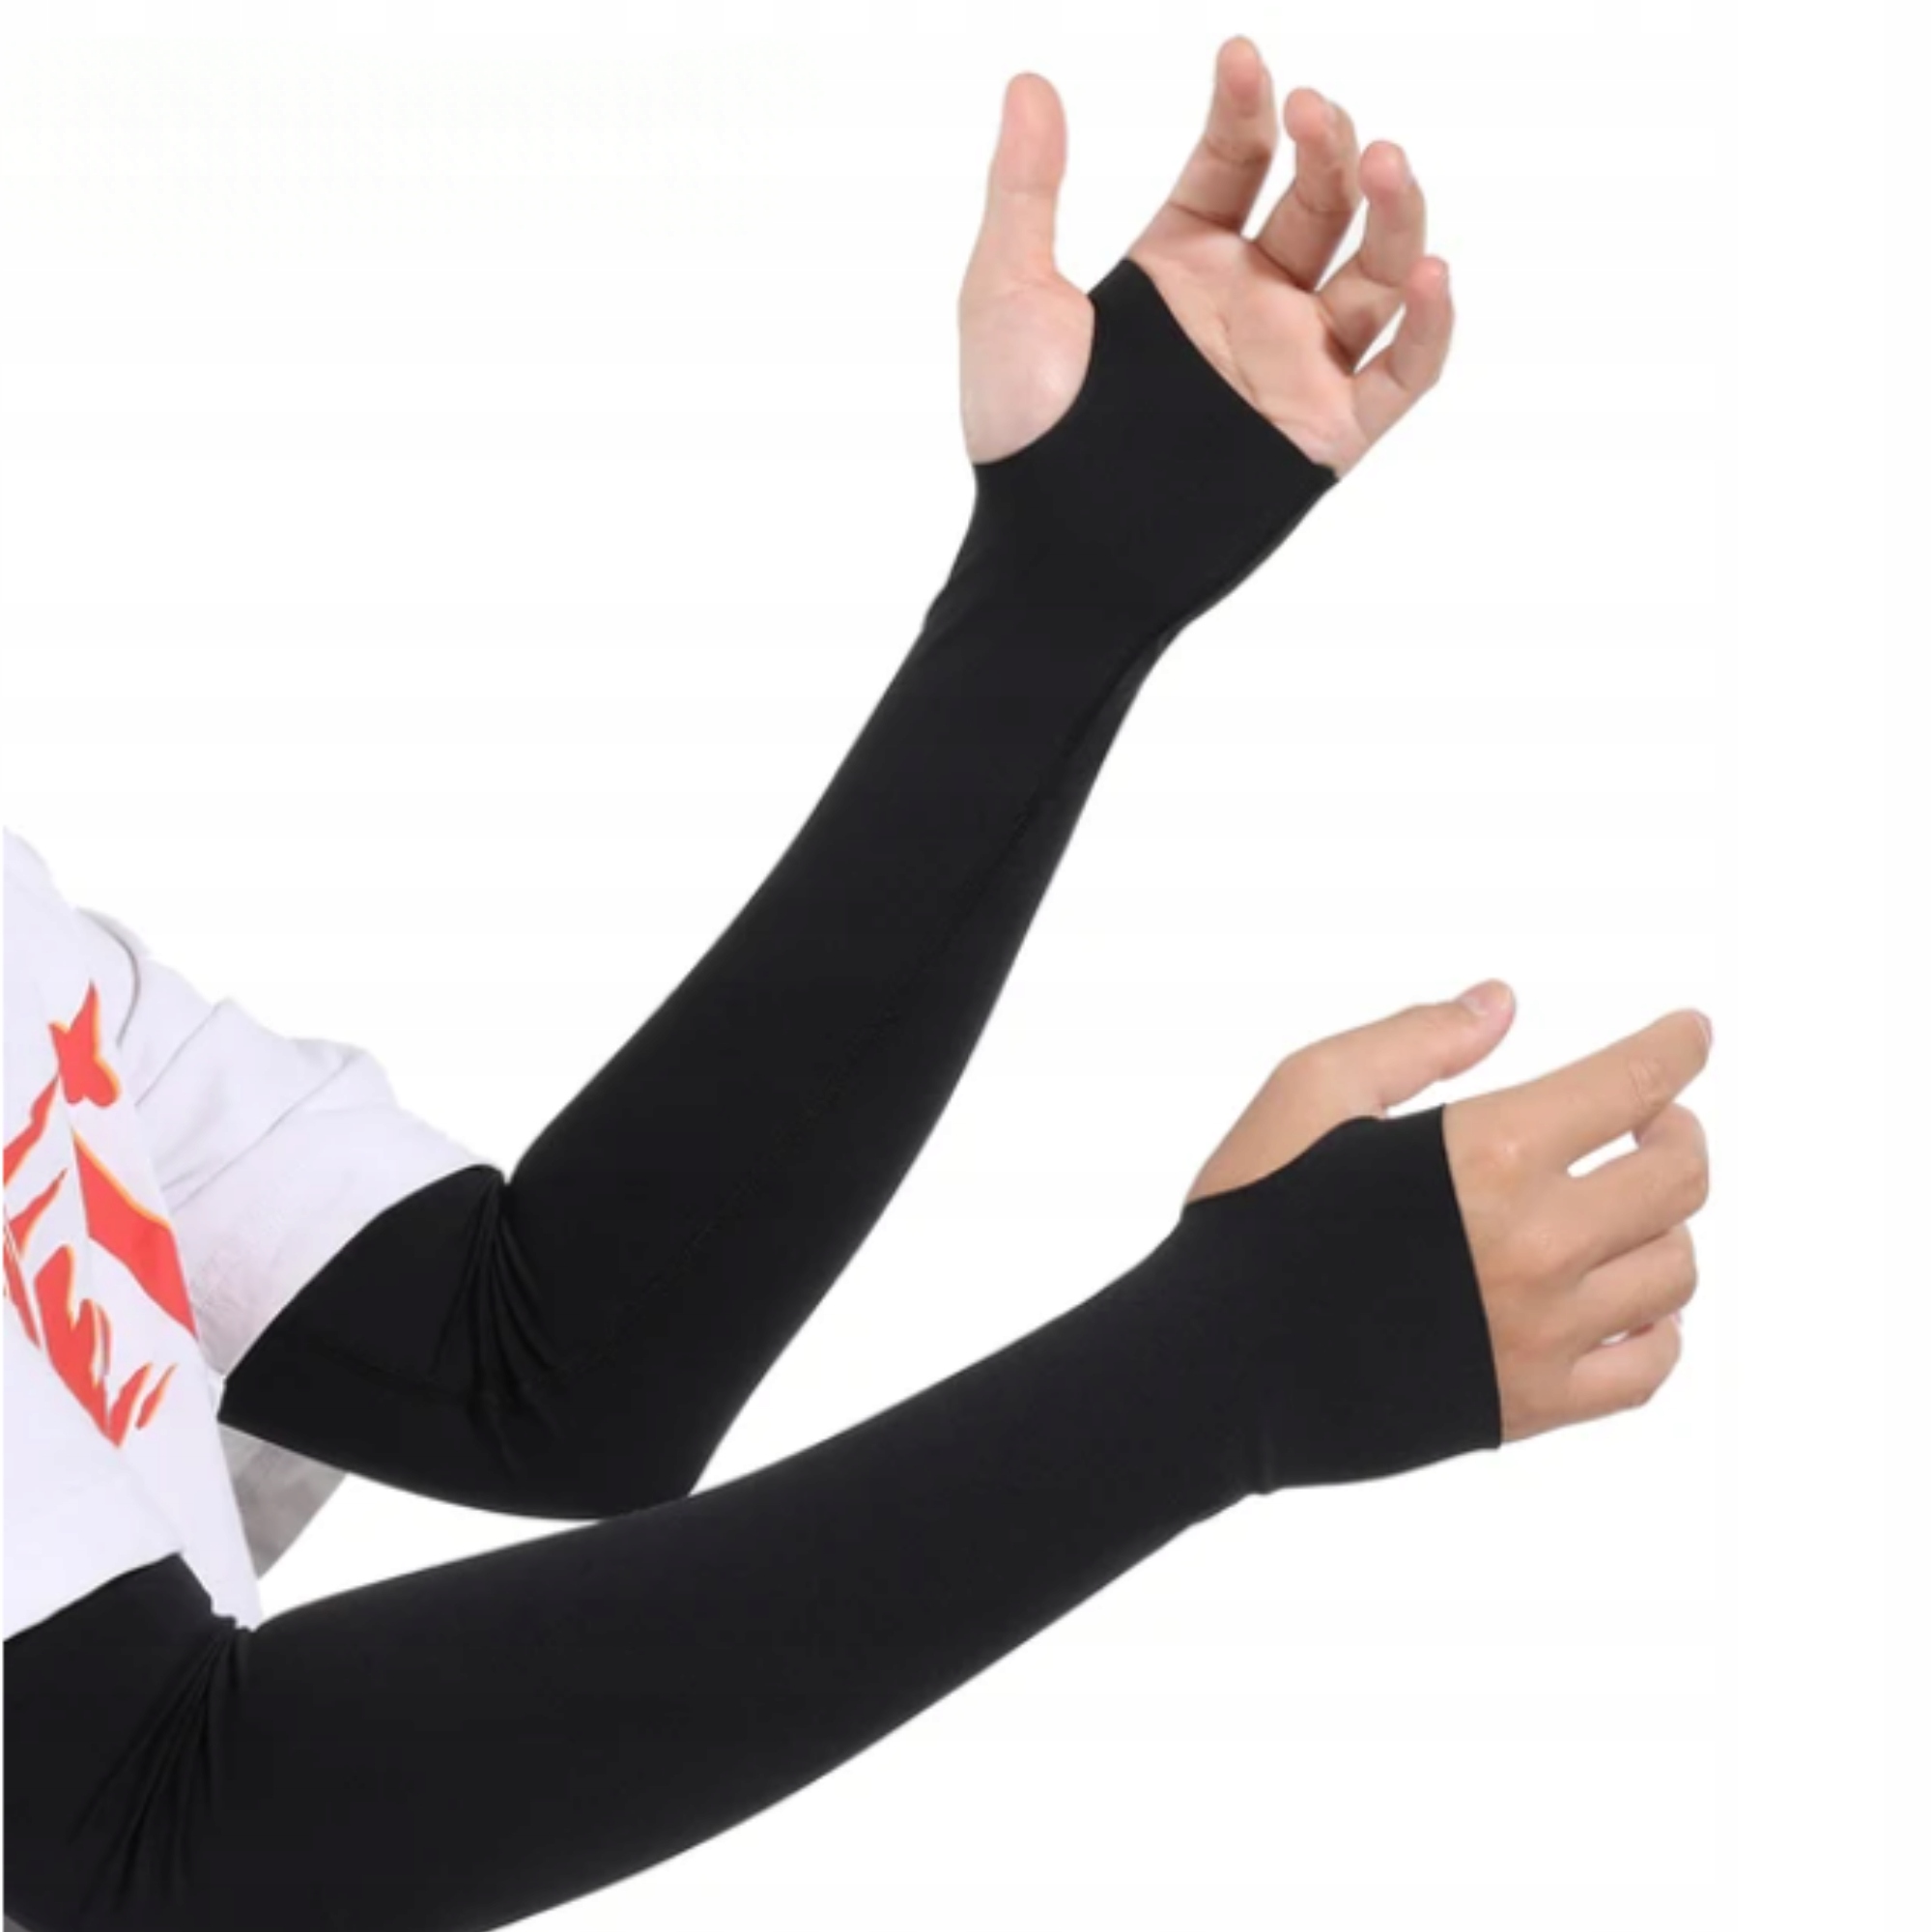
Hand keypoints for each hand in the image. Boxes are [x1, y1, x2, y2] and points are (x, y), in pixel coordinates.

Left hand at [959, 37, 1451, 473]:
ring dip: (1393, 215)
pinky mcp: (1325, 433)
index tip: (1242, 58)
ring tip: (1386, 162)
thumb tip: (1029, 83)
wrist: (1054, 552)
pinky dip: (1428, 327)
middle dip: (1329, 150)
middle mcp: (1250, 306)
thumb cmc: (1022, 434)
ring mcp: (1294, 367)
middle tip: (1319, 113)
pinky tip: (1429, 273)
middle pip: (1318, 205)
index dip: (1246, 109)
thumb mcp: (1008, 295)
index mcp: (1183, 264)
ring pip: (1376, 275)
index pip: (1237, 162)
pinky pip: (1401, 375)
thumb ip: (1025, 190)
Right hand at [1187, 985, 1713, 1442]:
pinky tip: (1627, 1299)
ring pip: (1675, 1272)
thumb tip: (1502, 1003)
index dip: (1676, 1048)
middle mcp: (1534, 1243)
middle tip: (1651, 1121)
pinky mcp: (1529, 1406)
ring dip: (1665, 1225)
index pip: (1632, 1085)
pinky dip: (1660, 1327)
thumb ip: (1414, 1037)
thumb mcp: (1310, 1089)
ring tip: (1626, 1206)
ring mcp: (1540, 1333)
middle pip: (1678, 1178)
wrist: (1209, 1367)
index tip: (1690, 1033)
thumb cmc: (1249, 1215)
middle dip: (1676, 1132)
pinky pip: (1648, 1371)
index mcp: (1487, 1154)